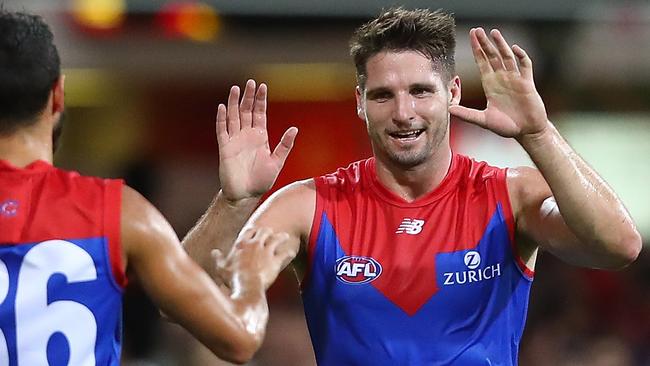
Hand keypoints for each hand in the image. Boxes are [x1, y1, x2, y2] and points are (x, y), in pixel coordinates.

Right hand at [212, 227, 295, 292]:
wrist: (246, 287)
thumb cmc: (232, 279)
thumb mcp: (221, 268)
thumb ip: (218, 258)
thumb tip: (214, 252)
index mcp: (242, 244)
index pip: (248, 231)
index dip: (252, 229)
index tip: (254, 230)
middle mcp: (255, 244)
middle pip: (264, 231)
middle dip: (268, 231)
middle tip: (270, 232)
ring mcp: (266, 252)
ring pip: (277, 238)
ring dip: (281, 237)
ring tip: (285, 236)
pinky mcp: (275, 261)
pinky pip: (285, 253)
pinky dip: (289, 252)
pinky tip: (292, 252)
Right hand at [216, 79, 297, 201]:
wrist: (245, 194)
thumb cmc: (261, 180)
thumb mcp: (277, 162)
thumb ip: (285, 145)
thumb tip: (295, 129)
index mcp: (260, 137)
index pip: (260, 113)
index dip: (261, 100)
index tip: (263, 86)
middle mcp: (247, 135)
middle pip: (246, 111)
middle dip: (249, 96)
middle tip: (251, 82)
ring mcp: (235, 140)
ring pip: (233, 116)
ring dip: (234, 102)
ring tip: (236, 88)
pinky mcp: (225, 147)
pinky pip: (222, 130)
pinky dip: (222, 118)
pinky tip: (222, 107)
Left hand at [449, 28, 548, 139]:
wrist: (526, 132)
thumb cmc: (506, 126)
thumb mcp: (483, 120)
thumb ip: (467, 114)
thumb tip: (449, 110)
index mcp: (490, 85)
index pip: (482, 63)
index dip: (477, 50)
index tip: (471, 37)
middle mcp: (502, 79)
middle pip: (492, 56)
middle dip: (485, 43)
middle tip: (477, 30)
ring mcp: (515, 79)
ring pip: (507, 57)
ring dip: (501, 45)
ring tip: (494, 32)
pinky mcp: (527, 83)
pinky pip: (525, 66)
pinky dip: (521, 56)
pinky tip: (514, 49)